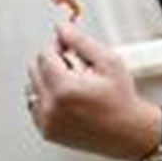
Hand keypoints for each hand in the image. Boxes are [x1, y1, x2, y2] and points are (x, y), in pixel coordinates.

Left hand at [26, 20, 159, 160]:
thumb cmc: (122, 100)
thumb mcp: (109, 62)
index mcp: (64, 88)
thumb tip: (62, 28)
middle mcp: (51, 106)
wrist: (129, 132)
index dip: (58, 48)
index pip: (44, 55)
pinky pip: (36, 107)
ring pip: (32, 88)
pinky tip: (69, 101)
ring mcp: (47, 121)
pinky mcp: (47, 131)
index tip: (70, 50)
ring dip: (48, 82)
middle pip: (34, 70)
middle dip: (52, 64)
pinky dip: (48, 101)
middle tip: (77, 70)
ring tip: (73, 88)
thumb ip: (81, 41)